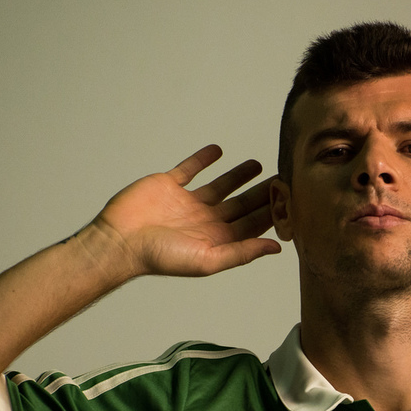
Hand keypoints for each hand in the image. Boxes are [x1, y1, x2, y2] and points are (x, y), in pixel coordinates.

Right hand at [91, 144, 279, 277]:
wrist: (120, 241)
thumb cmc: (161, 257)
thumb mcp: (208, 260)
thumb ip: (242, 252)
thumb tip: (276, 247)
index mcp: (216, 239)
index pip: (251, 224)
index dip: (271, 213)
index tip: (290, 200)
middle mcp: (204, 220)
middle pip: (240, 204)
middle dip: (261, 193)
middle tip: (282, 178)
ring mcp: (186, 202)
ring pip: (220, 186)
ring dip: (238, 176)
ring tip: (257, 164)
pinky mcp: (168, 185)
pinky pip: (190, 170)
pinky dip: (203, 160)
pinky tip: (218, 151)